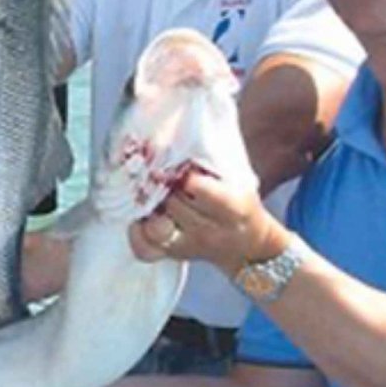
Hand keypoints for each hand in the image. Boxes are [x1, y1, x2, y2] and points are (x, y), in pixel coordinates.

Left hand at [128, 169, 284, 272]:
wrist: (248, 244)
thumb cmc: (240, 202)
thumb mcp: (240, 180)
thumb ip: (214, 162)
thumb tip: (181, 131)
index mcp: (232, 208)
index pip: (198, 188)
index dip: (185, 175)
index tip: (183, 167)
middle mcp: (209, 230)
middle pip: (173, 204)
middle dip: (165, 186)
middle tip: (162, 174)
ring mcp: (189, 246)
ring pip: (156, 225)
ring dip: (150, 205)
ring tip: (151, 193)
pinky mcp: (173, 254)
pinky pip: (145, 249)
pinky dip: (137, 233)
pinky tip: (141, 218)